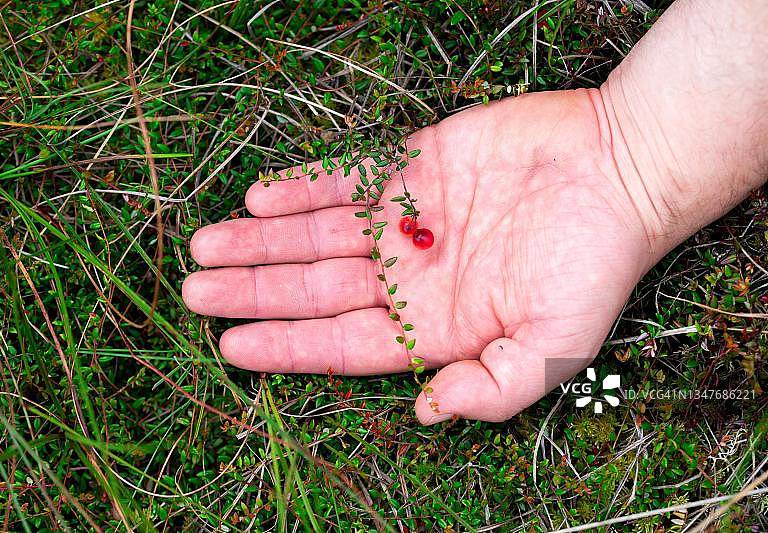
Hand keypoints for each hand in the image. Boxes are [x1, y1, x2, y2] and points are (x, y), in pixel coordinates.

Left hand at [182, 89, 656, 423]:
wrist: (622, 170)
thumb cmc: (595, 264)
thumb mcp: (555, 346)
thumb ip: (492, 388)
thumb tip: (427, 413)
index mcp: (435, 324)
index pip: (342, 343)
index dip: (287, 346)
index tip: (231, 346)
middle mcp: (411, 275)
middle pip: (316, 288)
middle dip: (255, 291)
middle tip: (193, 293)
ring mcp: (407, 220)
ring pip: (318, 234)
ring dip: (262, 241)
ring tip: (206, 246)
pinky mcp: (413, 165)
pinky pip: (347, 178)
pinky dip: (304, 187)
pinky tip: (259, 199)